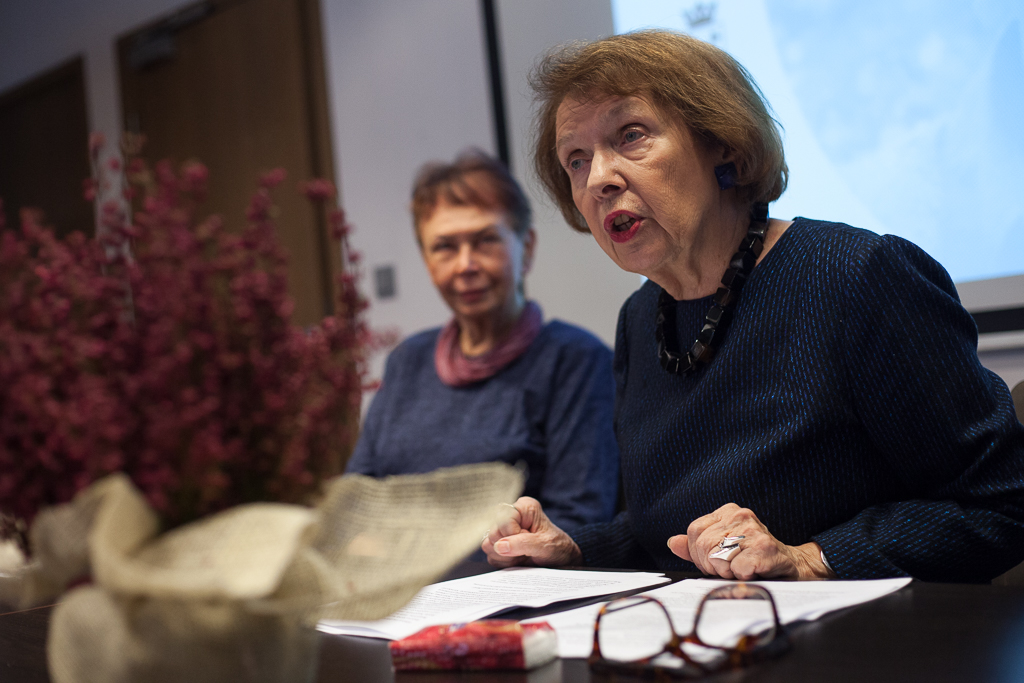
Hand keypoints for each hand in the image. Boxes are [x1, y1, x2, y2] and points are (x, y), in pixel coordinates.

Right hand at [482, 496, 581, 567]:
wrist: (561, 561)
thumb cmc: (557, 547)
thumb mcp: (546, 545)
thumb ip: (523, 544)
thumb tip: (499, 546)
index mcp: (523, 508)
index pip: (503, 519)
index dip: (513, 534)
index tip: (528, 540)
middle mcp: (510, 516)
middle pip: (493, 532)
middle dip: (508, 547)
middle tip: (526, 551)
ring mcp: (503, 531)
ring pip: (488, 545)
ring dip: (505, 556)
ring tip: (523, 556)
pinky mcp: (499, 544)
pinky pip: (490, 556)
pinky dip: (504, 562)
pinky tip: (518, 560)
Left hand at [666, 503, 834, 579]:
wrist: (792, 566)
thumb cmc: (755, 558)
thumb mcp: (723, 548)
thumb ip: (696, 546)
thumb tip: (673, 542)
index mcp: (727, 512)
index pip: (694, 531)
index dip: (699, 553)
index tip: (714, 562)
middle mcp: (740, 516)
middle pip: (703, 545)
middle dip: (712, 565)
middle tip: (729, 569)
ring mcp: (753, 530)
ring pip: (717, 556)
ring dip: (727, 572)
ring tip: (740, 570)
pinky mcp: (764, 548)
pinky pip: (737, 568)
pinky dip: (742, 576)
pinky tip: (753, 572)